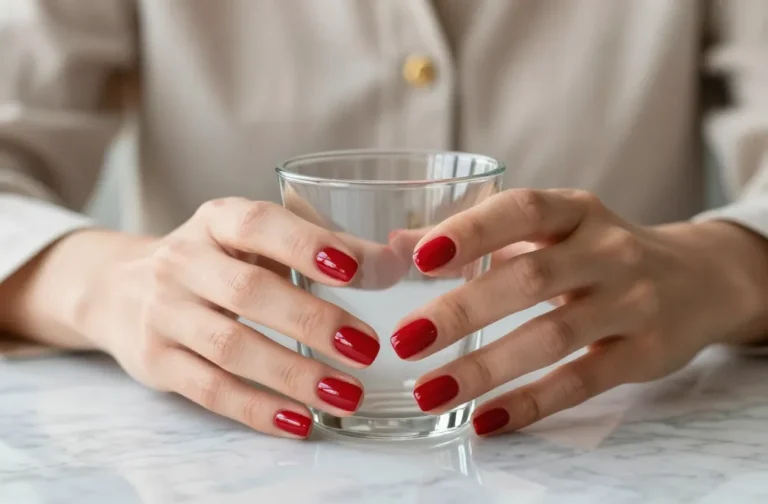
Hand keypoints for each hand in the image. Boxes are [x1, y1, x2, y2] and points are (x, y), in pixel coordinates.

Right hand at [72, 198, 400, 438]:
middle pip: (248, 293)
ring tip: (347, 393)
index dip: (305, 245)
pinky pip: (209, 389)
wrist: (119, 288)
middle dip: (311, 320)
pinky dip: (257, 409)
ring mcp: (163, 313)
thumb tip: (398, 264)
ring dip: (292, 374)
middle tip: (366, 346)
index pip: (258, 224)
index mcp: (217, 221)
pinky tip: (300, 421)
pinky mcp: (156, 361)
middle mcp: (183, 262)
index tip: (353, 269)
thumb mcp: (258, 242)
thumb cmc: (214, 262)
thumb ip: (328, 247)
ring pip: (230, 347)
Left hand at [392, 189, 767, 434]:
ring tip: (430, 391)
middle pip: (531, 279)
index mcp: (576, 212)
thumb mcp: (552, 229)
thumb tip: (400, 243)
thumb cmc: (602, 252)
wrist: (702, 278)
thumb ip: (479, 236)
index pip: (522, 210)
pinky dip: (532, 403)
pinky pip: (582, 382)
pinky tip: (485, 419)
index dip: (472, 231)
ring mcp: (632, 303)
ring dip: (486, 367)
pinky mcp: (647, 353)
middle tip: (406, 339)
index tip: (420, 257)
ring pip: (553, 337)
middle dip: (463, 311)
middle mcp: (607, 251)